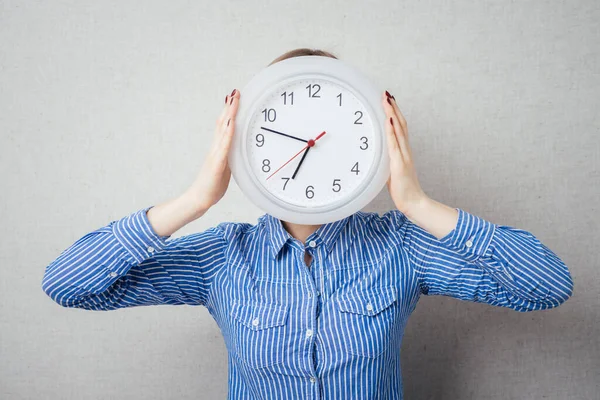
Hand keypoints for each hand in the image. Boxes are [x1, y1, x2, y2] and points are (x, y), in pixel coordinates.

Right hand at [185, 89, 239, 213]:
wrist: (200, 199)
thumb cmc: (212, 185)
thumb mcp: (225, 168)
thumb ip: (230, 156)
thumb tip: (238, 149)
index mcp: (218, 149)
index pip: (224, 126)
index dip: (229, 112)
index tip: (235, 98)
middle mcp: (215, 148)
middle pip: (222, 123)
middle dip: (230, 107)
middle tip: (235, 91)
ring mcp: (215, 154)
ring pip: (223, 130)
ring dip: (229, 114)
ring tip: (234, 100)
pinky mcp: (216, 164)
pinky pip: (224, 146)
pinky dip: (228, 133)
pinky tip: (232, 123)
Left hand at [382, 91, 428, 215]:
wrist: (414, 202)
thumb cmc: (404, 189)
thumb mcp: (393, 171)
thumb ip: (388, 161)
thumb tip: (380, 155)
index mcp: (404, 151)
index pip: (400, 127)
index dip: (395, 113)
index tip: (389, 101)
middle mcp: (406, 150)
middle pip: (401, 124)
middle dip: (394, 108)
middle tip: (386, 93)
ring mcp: (403, 156)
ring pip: (399, 130)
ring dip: (393, 114)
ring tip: (387, 100)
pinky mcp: (399, 163)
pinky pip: (394, 144)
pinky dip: (392, 131)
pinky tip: (389, 120)